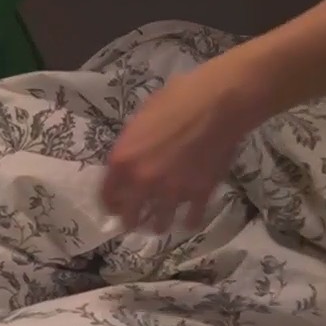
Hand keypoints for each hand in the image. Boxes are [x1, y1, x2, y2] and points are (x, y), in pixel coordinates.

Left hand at [100, 58, 268, 232]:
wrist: (218, 105)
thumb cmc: (177, 99)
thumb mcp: (141, 119)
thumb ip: (132, 145)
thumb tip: (133, 156)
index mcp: (123, 161)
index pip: (107, 195)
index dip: (110, 204)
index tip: (113, 208)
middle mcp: (143, 182)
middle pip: (130, 216)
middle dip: (131, 220)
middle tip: (134, 222)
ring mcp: (172, 191)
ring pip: (160, 223)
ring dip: (159, 225)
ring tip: (160, 226)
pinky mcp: (199, 194)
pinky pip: (192, 218)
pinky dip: (190, 221)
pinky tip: (188, 222)